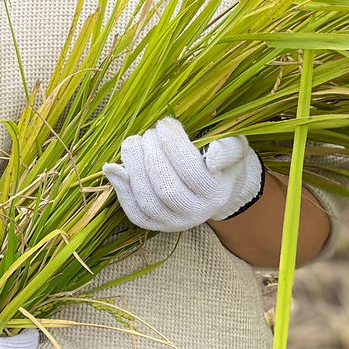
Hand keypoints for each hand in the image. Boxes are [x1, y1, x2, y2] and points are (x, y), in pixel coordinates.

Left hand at [103, 116, 264, 231]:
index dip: (173, 144)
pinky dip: (120, 189)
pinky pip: (134, 212)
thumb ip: (228, 149)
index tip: (165, 123)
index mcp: (216, 193)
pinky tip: (113, 167)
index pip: (190, 170)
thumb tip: (212, 154)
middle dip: (151, 155)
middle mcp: (197, 213)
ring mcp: (174, 223)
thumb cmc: (222, 161)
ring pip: (147, 200)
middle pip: (166, 187)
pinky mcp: (155, 225)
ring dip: (133, 168)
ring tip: (133, 143)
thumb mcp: (235, 149)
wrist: (216, 189)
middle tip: (149, 133)